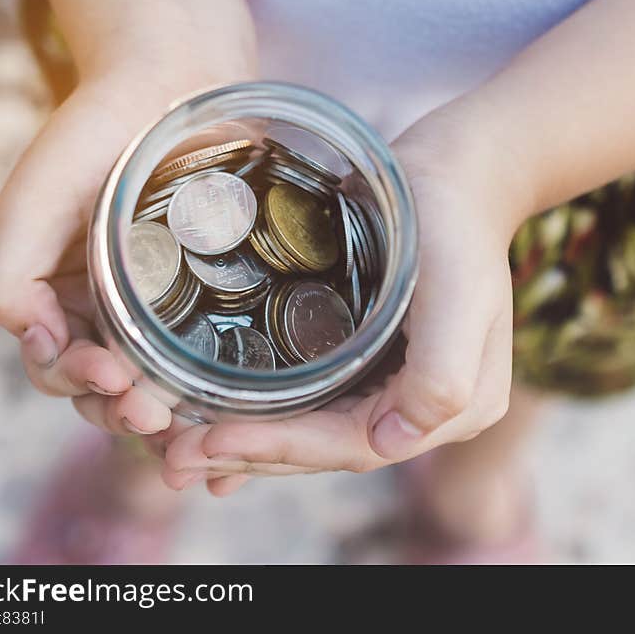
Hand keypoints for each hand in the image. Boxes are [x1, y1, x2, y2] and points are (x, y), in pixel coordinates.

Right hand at [0, 64, 244, 436]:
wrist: (167, 89)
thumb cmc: (91, 142)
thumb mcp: (32, 205)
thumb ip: (11, 279)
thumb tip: (36, 344)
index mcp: (63, 299)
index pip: (60, 367)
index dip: (79, 383)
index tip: (110, 376)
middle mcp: (111, 313)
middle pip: (110, 390)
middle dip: (123, 410)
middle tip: (150, 414)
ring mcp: (163, 309)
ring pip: (159, 383)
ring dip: (165, 411)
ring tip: (180, 419)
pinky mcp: (211, 298)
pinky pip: (207, 353)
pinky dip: (211, 388)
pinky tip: (226, 403)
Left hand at [160, 103, 521, 495]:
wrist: (454, 174)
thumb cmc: (457, 221)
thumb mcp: (461, 292)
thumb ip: (443, 375)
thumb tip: (392, 443)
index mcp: (452, 406)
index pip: (358, 445)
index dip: (283, 450)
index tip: (213, 442)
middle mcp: (419, 407)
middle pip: (327, 447)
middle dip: (250, 456)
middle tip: (173, 459)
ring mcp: (390, 383)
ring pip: (310, 430)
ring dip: (245, 445)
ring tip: (176, 453)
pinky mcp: (364, 357)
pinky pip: (307, 400)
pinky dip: (260, 417)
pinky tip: (215, 427)